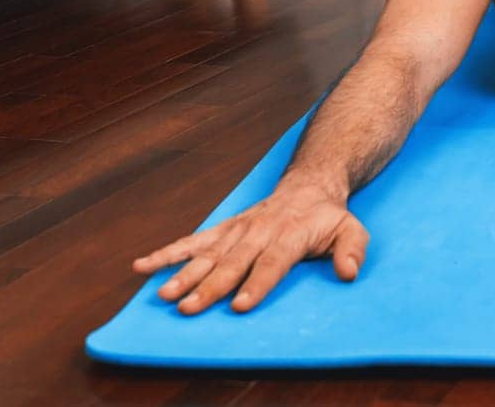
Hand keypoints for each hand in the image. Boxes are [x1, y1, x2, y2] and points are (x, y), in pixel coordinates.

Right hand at [131, 182, 367, 314]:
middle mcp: (259, 232)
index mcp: (290, 234)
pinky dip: (167, 253)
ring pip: (208, 254)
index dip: (256, 284)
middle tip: (189, 309)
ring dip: (185, 275)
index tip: (239, 305)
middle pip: (233, 262)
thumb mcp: (352, 229)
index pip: (272, 262)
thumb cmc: (329, 217)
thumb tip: (349, 272)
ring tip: (165, 295)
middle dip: (211, 287)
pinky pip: (192, 241)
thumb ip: (353, 250)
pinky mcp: (223, 229)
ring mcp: (237, 230)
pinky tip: (142, 267)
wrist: (309, 185)